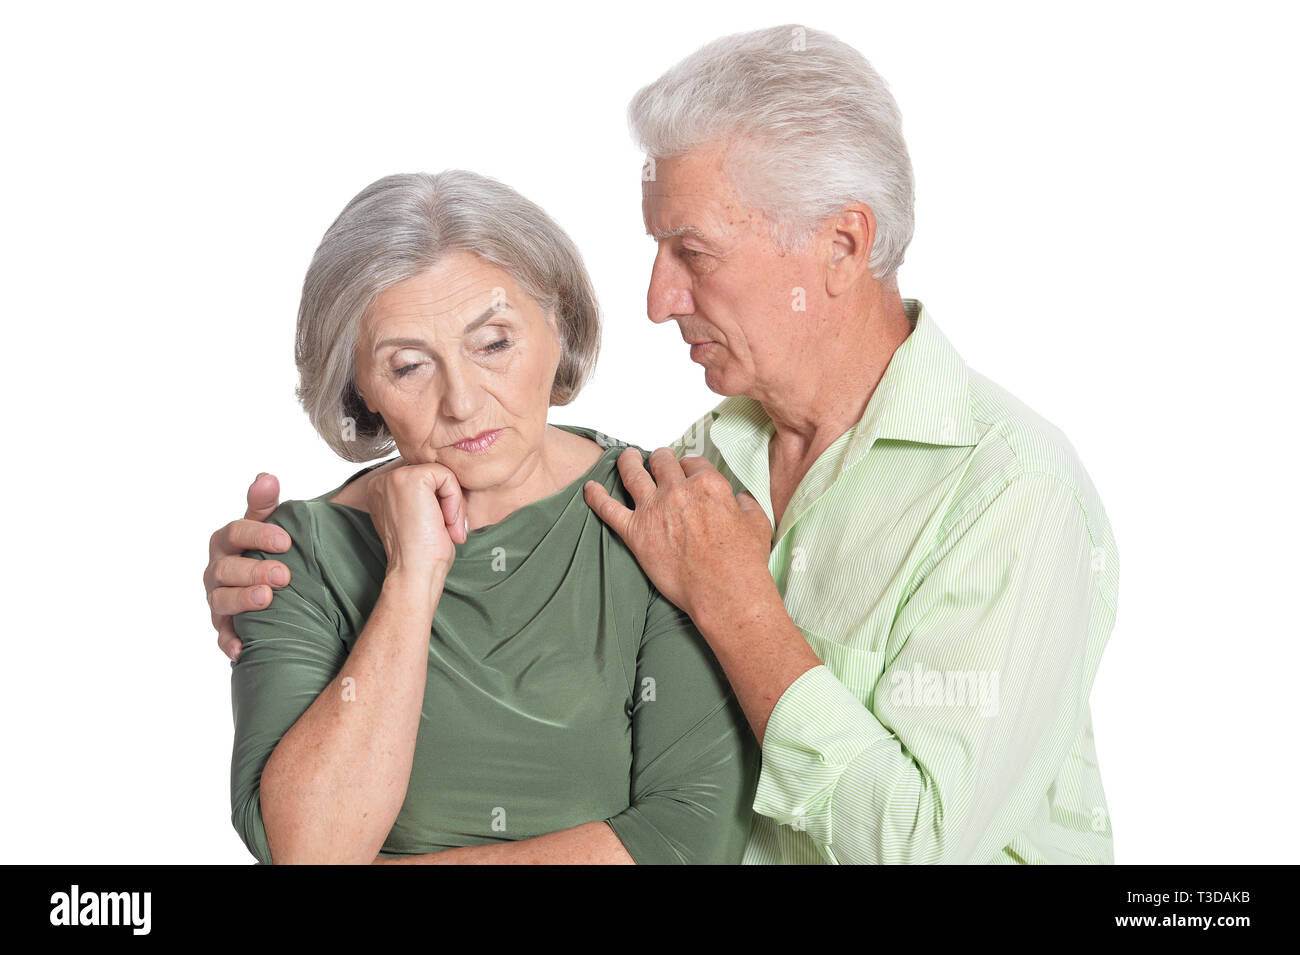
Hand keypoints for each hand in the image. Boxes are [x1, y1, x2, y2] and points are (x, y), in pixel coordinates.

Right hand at [205, 472, 291, 660]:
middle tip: (283, 575)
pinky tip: (242, 649)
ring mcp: (218, 599)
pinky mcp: (225, 625)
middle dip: (253, 570)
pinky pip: (222, 636)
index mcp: (227, 541)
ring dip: (243, 601)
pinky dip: (230, 642)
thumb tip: (266, 477)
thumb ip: (264, 504)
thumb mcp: (268, 524)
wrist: (272, 584)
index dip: (258, 535)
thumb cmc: (269, 550)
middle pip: (227, 569)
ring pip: (221, 600)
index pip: (235, 533)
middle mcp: (218, 570)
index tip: (286, 540)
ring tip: (268, 600)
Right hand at [367, 461, 467, 601]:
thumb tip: (446, 480)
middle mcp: (382, 480)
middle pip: (433, 474)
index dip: (438, 502)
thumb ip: (424, 496)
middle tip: (446, 530)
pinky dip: (455, 501)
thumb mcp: (419, 516)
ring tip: (446, 528)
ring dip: (453, 504)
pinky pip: (448, 476)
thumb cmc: (422, 553)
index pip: (424, 479)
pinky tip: (444, 522)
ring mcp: (394, 477)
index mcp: (382, 490)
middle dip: (447, 502)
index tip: (438, 528)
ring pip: (442, 474)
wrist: (414, 573)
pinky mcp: (413, 478)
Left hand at [582, 448, 772, 623]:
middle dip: (660, 458)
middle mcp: (678, 490)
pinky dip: (596, 497)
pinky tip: (589, 488)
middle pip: (662, 462)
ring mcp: (654, 509)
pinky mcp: (636, 533)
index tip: (688, 472)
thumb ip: (745, 504)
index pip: (694, 463)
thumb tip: (739, 498)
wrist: (725, 590)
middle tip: (658, 459)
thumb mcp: (757, 523)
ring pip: (633, 474)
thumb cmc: (743, 561)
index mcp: (708, 484)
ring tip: (626, 457)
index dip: (690, 467)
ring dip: (628, 461)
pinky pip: (608, 509)